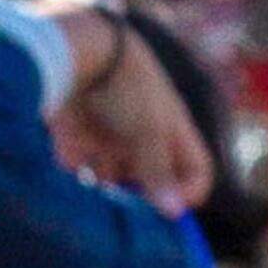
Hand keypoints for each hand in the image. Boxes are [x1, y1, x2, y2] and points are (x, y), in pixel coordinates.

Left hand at [37, 0, 213, 212]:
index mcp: (172, 129)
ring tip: (98, 189)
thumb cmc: (123, 85)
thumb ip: (159, 171)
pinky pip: (82, 174)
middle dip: (141, 201)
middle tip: (129, 217)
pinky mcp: (76, 141)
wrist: (74, 49)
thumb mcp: (148, 130)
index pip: (194, 170)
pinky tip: (74, 170)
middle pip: (151, 183)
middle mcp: (142, 136)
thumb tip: (176, 214)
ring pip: (113, 182)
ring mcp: (109, 139)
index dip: (188, 192)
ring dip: (107, 192)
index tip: (169, 212)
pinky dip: (79, 179)